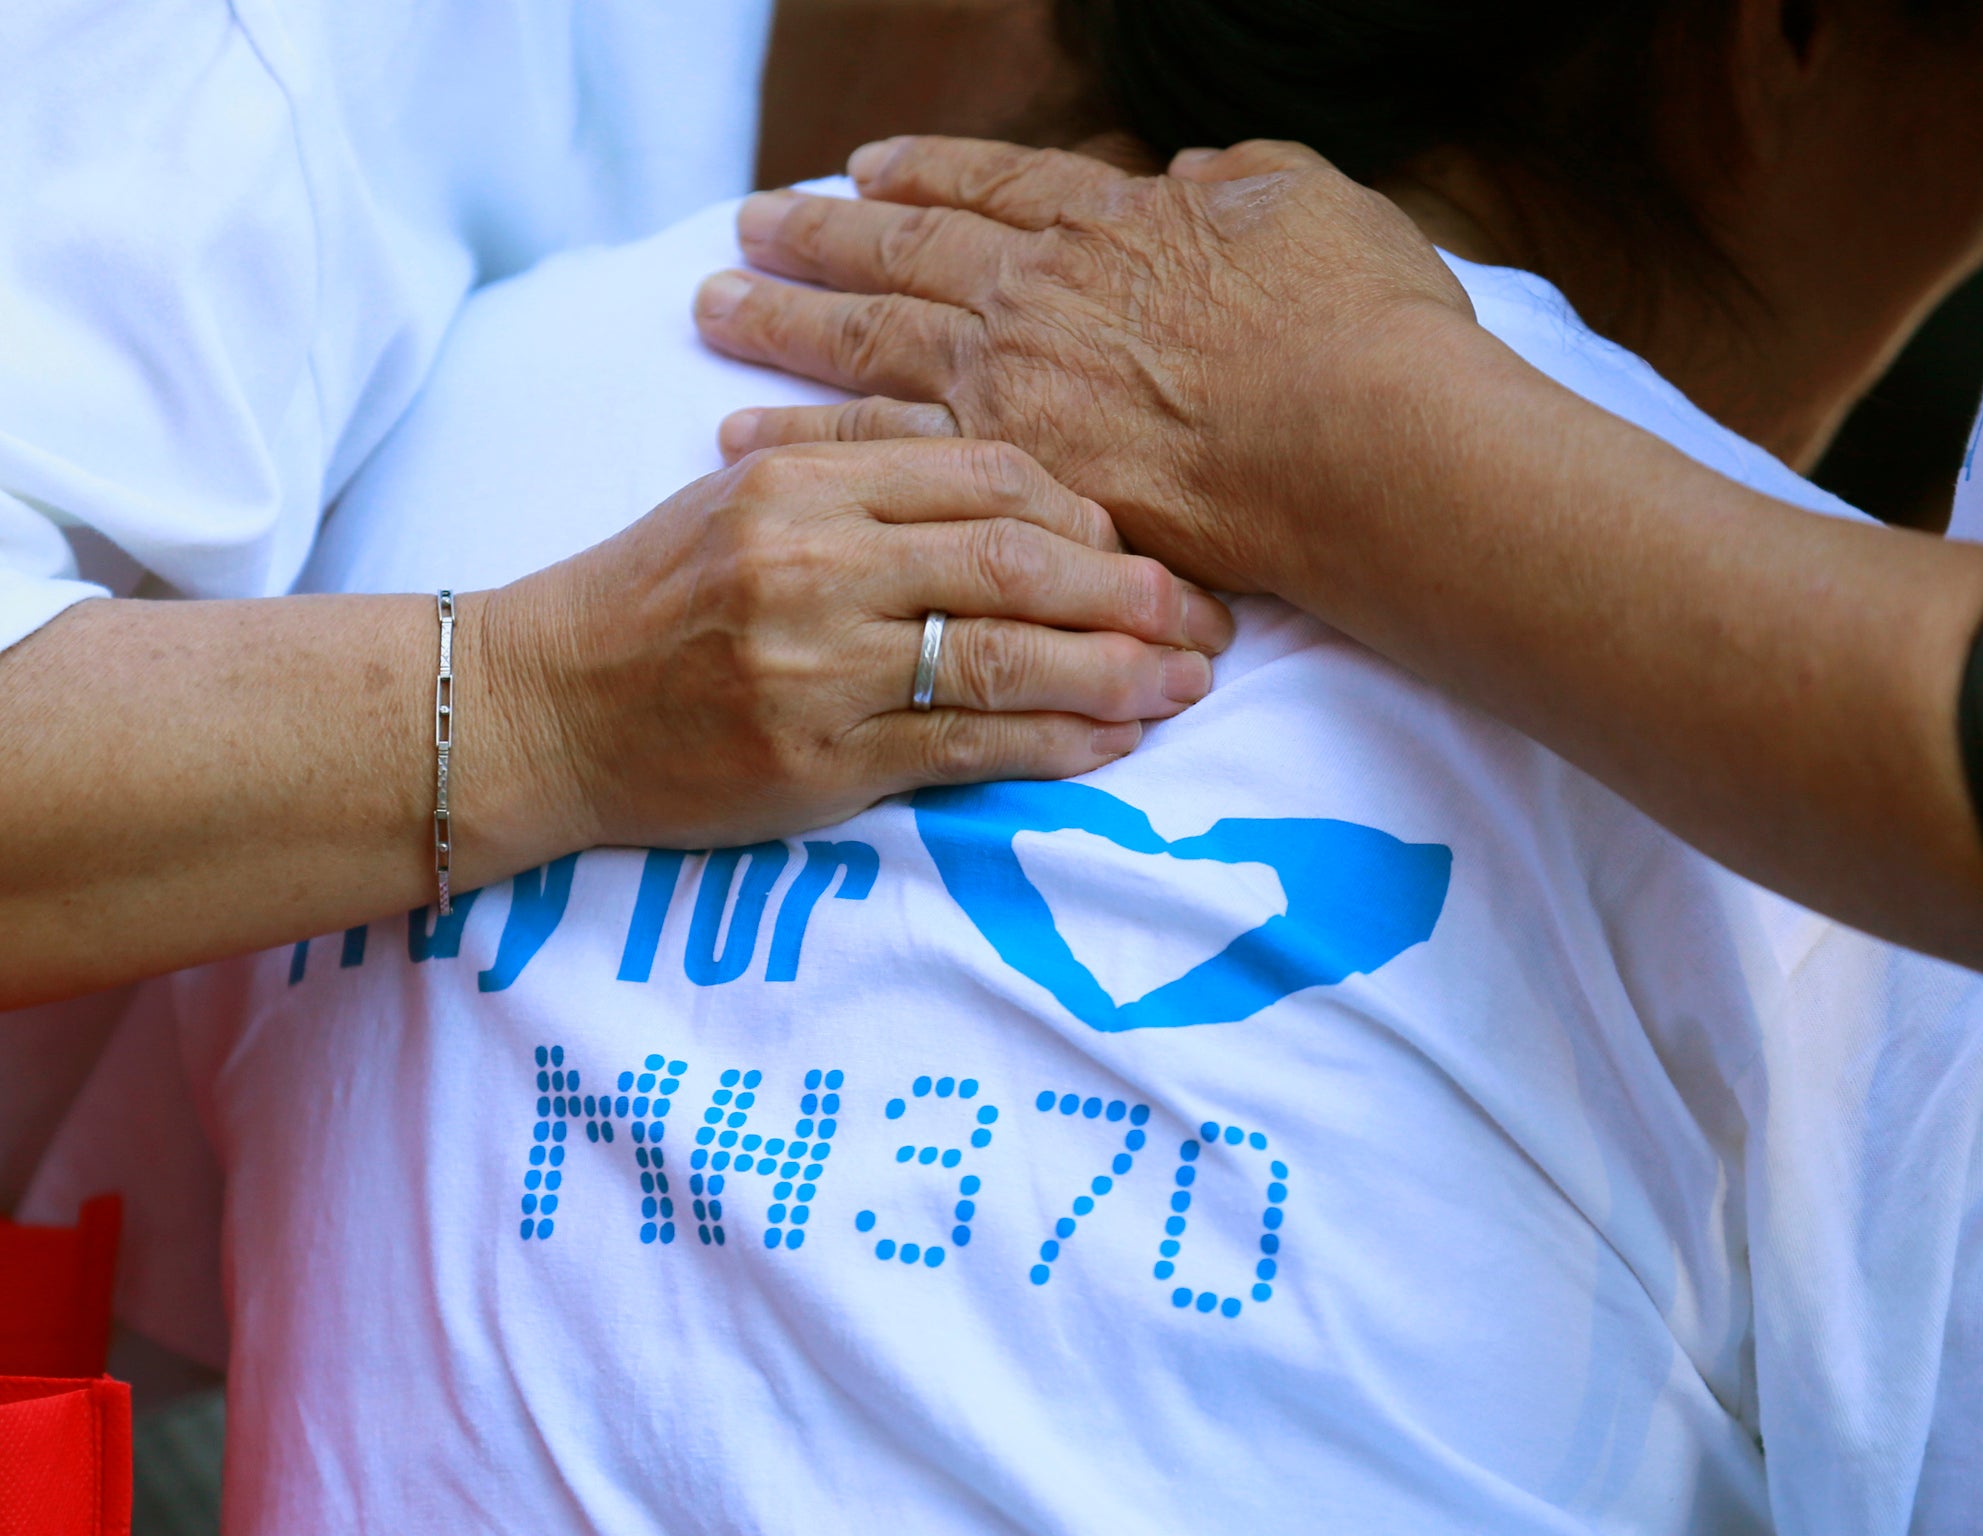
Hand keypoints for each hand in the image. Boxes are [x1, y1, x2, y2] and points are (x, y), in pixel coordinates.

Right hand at [487, 437, 1231, 851]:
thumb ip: (865, 469)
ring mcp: (817, 670)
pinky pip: (967, 747)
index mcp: (803, 483)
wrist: (539, 709)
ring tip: (1188, 684)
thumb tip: (1014, 485)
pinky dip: (1054, 744)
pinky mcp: (818, 765)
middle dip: (1132, 592)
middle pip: (1016, 562)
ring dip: (1117, 673)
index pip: (985, 474)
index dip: (1085, 512)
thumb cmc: (651, 597)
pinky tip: (1112, 743)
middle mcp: (815, 566)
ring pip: (1005, 657)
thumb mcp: (743, 496)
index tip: (1139, 547)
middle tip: (1208, 620)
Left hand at [694, 137, 1472, 593]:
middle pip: (903, 252)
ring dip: (783, 321)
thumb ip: (1240, 183)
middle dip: (821, 234)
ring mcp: (1011, 382)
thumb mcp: (1314, 205)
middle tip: (751, 223)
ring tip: (713, 306)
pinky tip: (741, 434)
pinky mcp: (1001, 478)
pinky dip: (804, 439)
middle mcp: (1039, 292)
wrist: (1364, 444)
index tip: (865, 165)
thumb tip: (1192, 176)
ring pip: (865, 340)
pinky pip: (873, 453)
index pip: (994, 184)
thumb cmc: (1361, 327)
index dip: (927, 172)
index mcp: (1110, 221)